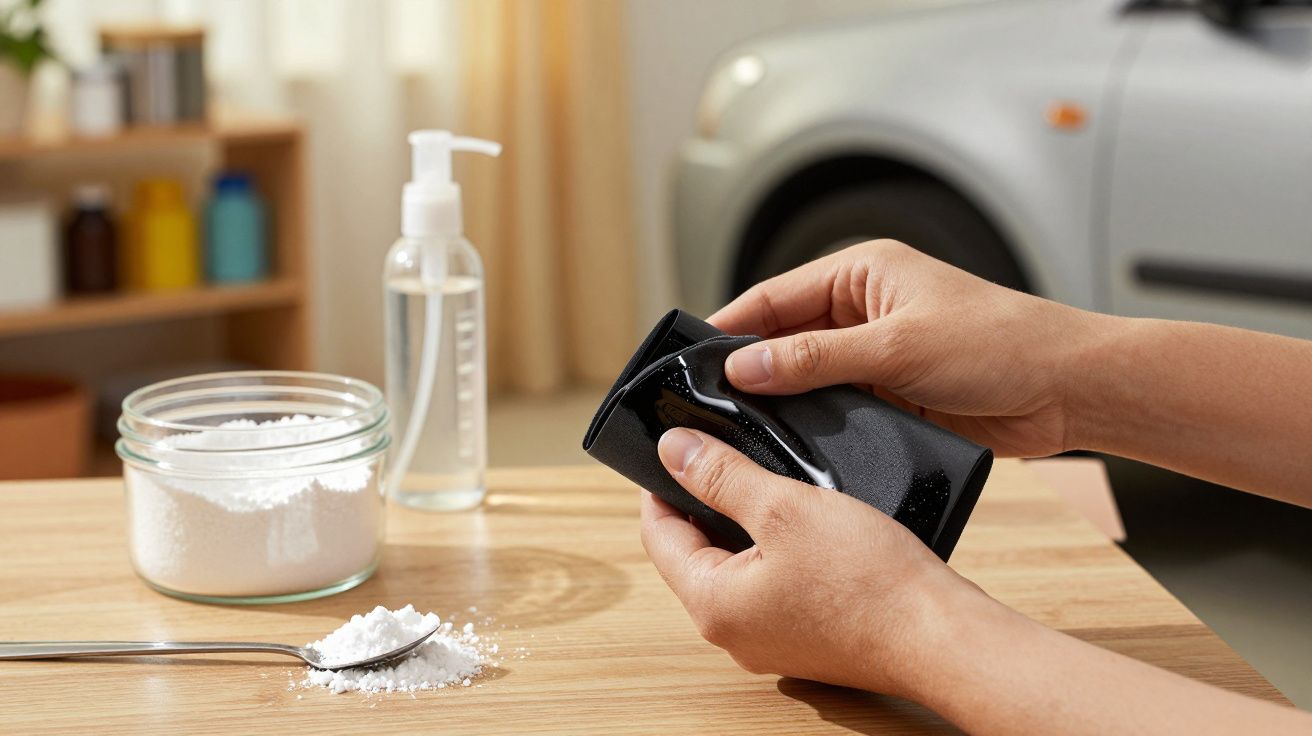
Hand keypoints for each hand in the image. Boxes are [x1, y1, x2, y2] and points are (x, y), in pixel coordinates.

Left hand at [641, 427, 997, 696]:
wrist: (941, 636)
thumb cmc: (870, 580)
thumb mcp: (784, 507)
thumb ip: (722, 476)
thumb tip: (673, 450)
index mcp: (712, 604)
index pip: (658, 535)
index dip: (660, 485)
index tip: (673, 449)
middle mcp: (733, 634)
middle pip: (693, 554)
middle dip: (703, 503)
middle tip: (721, 455)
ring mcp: (770, 642)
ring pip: (734, 569)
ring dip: (741, 525)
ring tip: (762, 480)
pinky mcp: (805, 640)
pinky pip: (770, 588)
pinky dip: (774, 551)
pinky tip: (799, 521)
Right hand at [709, 240, 1109, 456]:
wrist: (1067, 390)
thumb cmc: (1001, 343)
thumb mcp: (896, 347)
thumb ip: (814, 357)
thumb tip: (746, 365)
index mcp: (863, 272)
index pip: (775, 295)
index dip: (732, 326)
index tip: (692, 358)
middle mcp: (864, 309)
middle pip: (784, 337)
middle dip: (751, 367)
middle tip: (707, 401)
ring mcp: (876, 355)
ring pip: (807, 378)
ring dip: (784, 400)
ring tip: (742, 426)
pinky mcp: (891, 395)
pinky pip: (836, 408)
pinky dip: (815, 424)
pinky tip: (792, 444)